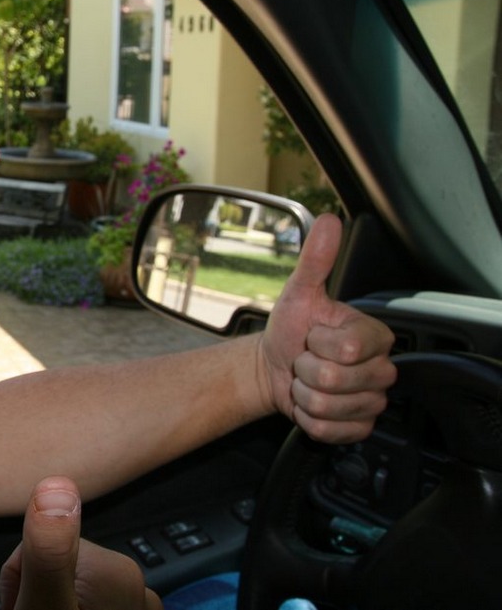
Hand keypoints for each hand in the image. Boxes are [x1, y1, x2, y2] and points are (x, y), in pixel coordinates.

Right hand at [0, 477, 160, 609]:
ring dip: (50, 598)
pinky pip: (85, 597)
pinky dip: (67, 606)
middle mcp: (136, 583)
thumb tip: (55, 486)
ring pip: (69, 581)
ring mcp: (134, 605)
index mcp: (117, 569)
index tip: (24, 600)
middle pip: (57, 559)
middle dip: (35, 586)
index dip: (21, 573)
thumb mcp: (44, 604)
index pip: (43, 539)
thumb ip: (49, 548)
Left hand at [259, 213, 396, 442]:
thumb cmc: (291, 329)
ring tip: (306, 378)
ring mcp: (371, 401)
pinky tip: (308, 401)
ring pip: (328, 406)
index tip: (314, 336)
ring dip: (303, 392)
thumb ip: (316, 259)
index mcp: (373, 337)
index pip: (346, 349)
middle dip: (305, 368)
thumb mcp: (299, 291)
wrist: (273, 364)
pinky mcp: (357, 428)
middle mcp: (380, 370)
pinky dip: (308, 418)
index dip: (317, 343)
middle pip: (335, 379)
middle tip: (307, 358)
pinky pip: (329, 430)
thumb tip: (330, 222)